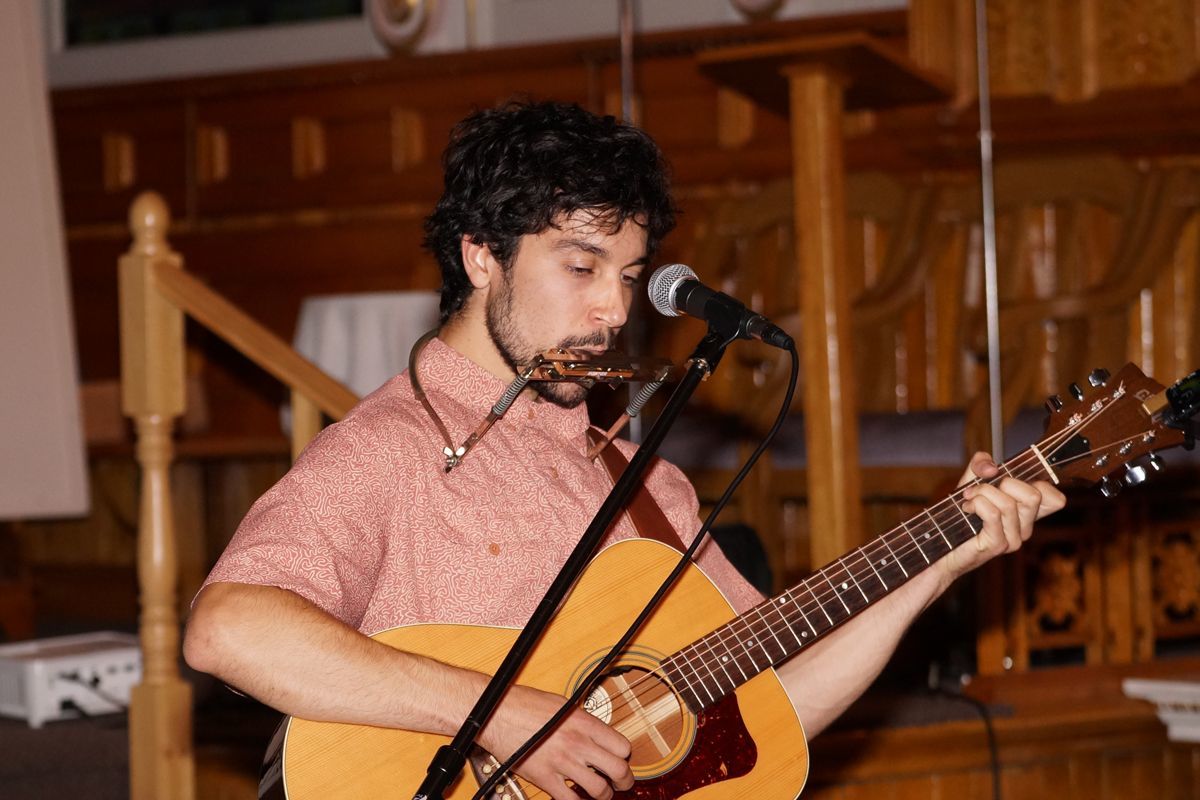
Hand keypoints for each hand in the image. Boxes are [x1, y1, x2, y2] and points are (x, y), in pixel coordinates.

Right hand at [479, 683, 632, 799]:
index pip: (622, 746)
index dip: (625, 756)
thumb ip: (583, 721)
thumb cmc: (524, 704)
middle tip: (621, 783)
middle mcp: (577, 742)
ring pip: (599, 789)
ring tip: (600, 793)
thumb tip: (597, 733)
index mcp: (583, 722)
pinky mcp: (544, 777)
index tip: (621, 759)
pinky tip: (576, 798)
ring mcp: (561, 762)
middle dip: (624, 781)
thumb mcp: (562, 704)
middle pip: (618, 770)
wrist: (495, 713)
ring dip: (604, 795)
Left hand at [939, 451, 1065, 582]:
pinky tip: (966, 508)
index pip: (1056, 499)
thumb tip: (992, 468)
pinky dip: (976, 503)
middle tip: (983, 488)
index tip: (1009, 478)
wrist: (940, 543)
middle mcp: (1025, 528)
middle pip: (1034, 496)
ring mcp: (1013, 539)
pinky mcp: (997, 545)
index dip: (1038, 482)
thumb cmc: (960, 513)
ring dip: (982, 492)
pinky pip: (992, 513)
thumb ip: (982, 464)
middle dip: (1004, 483)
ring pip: (1008, 503)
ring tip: (969, 498)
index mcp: (1027, 514)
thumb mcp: (972, 480)